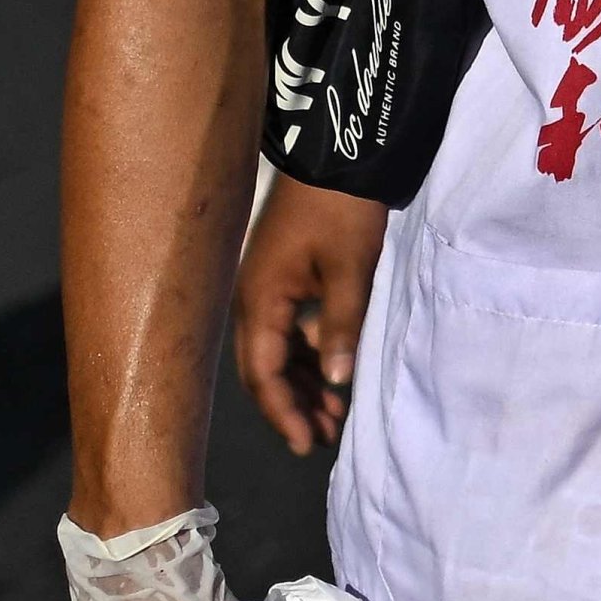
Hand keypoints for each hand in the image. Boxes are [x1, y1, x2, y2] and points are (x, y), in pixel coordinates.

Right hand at [233, 177, 383, 454]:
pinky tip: (334, 369)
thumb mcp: (348, 270)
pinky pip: (288, 329)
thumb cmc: (341, 212)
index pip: (262, 374)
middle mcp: (252, 300)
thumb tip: (336, 382)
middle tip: (326, 436)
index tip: (307, 444)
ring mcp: (266, 288)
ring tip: (334, 413)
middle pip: (264, 368)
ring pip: (277, 351)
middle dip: (292, 405)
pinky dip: (309, 353)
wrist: (337, 156)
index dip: (284, 411)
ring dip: (302, 381)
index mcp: (258, 302)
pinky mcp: (284, 277)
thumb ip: (340, 326)